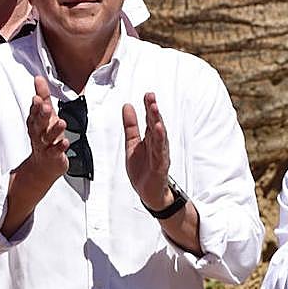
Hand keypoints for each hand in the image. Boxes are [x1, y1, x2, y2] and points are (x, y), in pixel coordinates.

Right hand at [22, 76, 67, 184]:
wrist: (43, 166)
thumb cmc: (44, 136)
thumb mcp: (44, 115)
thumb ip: (42, 96)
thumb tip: (38, 77)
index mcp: (35, 122)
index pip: (34, 113)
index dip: (36, 106)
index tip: (37, 98)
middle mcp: (38, 133)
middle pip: (39, 124)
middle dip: (42, 115)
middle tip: (46, 107)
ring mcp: (45, 146)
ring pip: (48, 138)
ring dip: (54, 130)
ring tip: (62, 122)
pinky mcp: (53, 157)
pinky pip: (55, 152)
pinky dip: (59, 147)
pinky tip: (65, 142)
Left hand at [123, 93, 171, 208]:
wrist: (149, 193)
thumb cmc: (143, 168)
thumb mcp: (132, 144)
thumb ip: (131, 126)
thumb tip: (127, 106)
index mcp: (150, 138)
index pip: (150, 119)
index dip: (148, 107)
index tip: (148, 94)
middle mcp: (157, 144)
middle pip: (156, 124)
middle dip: (154, 111)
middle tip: (151, 97)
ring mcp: (160, 154)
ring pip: (159, 136)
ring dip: (157, 122)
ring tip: (154, 110)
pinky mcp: (160, 166)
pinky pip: (160, 152)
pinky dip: (159, 141)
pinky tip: (158, 131)